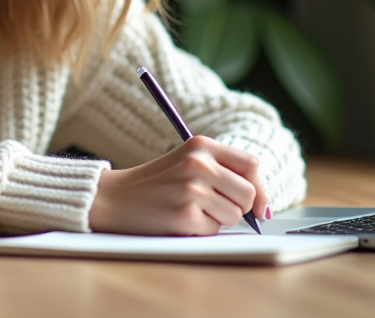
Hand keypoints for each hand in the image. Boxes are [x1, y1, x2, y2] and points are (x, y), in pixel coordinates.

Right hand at [87, 136, 267, 235]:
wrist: (113, 198)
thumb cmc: (156, 183)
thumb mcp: (187, 162)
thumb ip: (222, 172)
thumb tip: (261, 205)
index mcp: (201, 145)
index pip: (251, 164)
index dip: (259, 188)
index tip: (257, 205)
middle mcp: (198, 163)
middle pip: (248, 194)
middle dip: (239, 208)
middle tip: (215, 208)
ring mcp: (191, 189)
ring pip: (234, 215)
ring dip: (218, 219)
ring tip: (192, 210)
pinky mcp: (185, 215)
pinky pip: (214, 230)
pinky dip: (201, 230)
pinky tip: (180, 219)